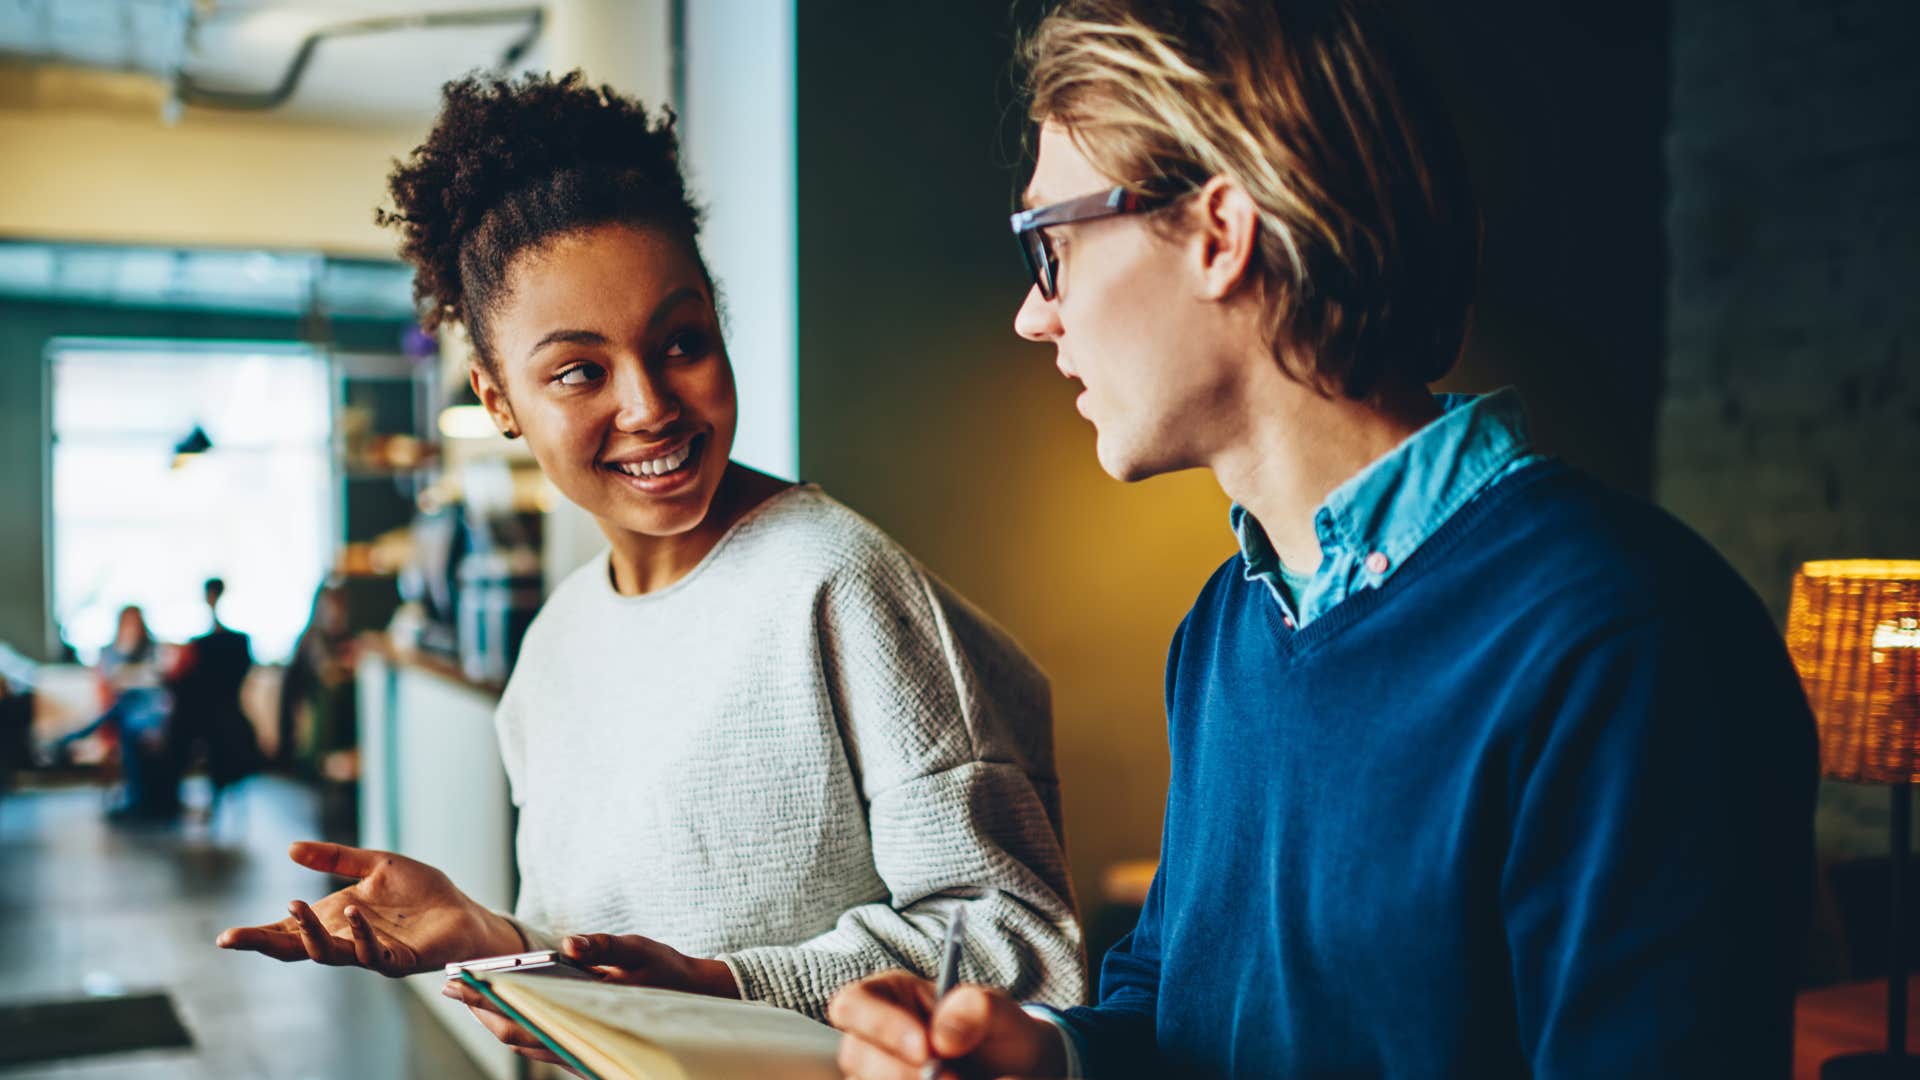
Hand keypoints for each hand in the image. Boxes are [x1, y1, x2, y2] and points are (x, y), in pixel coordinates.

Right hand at [215, 841, 524, 975]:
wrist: (464, 912)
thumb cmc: (422, 893)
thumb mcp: (376, 865)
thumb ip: (336, 858)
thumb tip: (290, 848)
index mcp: (336, 918)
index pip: (289, 931)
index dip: (258, 935)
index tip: (224, 938)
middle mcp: (346, 939)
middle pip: (297, 949)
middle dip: (265, 943)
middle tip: (235, 938)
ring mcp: (370, 953)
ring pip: (328, 954)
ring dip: (311, 932)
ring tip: (298, 904)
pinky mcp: (398, 960)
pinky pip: (371, 954)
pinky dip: (359, 934)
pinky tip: (352, 912)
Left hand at [438, 932, 736, 1066]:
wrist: (701, 1003)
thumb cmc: (668, 973)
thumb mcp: (640, 950)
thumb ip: (603, 946)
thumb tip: (568, 943)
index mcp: (587, 1015)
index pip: (524, 1014)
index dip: (486, 1000)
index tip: (459, 982)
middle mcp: (579, 1039)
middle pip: (515, 1031)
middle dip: (479, 1009)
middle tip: (449, 985)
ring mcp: (579, 1047)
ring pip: (524, 1040)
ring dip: (493, 1018)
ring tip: (467, 993)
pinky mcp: (582, 1046)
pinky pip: (540, 1040)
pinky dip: (517, 1022)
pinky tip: (504, 1003)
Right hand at [828, 972, 1067, 1079]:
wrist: (1009, 1071)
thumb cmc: (996, 1034)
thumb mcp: (998, 1012)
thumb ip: (977, 1009)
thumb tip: (942, 1037)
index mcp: (886, 996)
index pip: (853, 1005)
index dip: (880, 1025)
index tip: (925, 1048)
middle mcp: (871, 1041)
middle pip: (855, 1056)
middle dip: (900, 1072)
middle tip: (953, 1079)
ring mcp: (874, 1075)